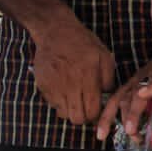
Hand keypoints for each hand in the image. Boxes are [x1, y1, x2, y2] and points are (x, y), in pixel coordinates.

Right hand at [28, 10, 115, 125]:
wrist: (54, 31)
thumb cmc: (83, 43)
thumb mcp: (104, 56)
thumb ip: (109, 79)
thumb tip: (107, 96)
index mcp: (87, 78)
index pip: (92, 112)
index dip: (96, 115)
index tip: (97, 109)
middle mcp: (69, 85)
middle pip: (76, 119)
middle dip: (84, 117)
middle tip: (86, 107)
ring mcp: (53, 86)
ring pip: (63, 114)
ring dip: (70, 110)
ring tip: (75, 98)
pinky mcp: (42, 85)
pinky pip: (52, 103)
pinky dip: (59, 102)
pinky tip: (64, 90)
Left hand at [97, 32, 151, 140]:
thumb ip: (149, 105)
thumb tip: (140, 126)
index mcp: (134, 85)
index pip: (115, 101)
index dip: (106, 117)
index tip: (100, 135)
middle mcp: (138, 80)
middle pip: (120, 99)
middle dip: (110, 118)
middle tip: (106, 136)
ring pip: (137, 95)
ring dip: (132, 112)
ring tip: (130, 130)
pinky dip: (149, 87)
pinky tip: (143, 94)